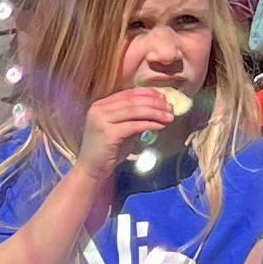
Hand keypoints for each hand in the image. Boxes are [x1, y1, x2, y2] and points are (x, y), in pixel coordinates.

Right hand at [74, 81, 189, 181]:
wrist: (91, 170)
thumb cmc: (108, 151)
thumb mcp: (121, 130)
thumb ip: (133, 118)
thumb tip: (157, 109)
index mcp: (101, 104)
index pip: (128, 93)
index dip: (148, 93)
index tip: (164, 98)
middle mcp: (99, 108)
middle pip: (133, 100)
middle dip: (155, 103)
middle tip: (171, 108)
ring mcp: (101, 120)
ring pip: (135, 111)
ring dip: (156, 112)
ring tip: (170, 116)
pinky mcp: (108, 133)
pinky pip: (134, 125)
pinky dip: (150, 124)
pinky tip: (161, 126)